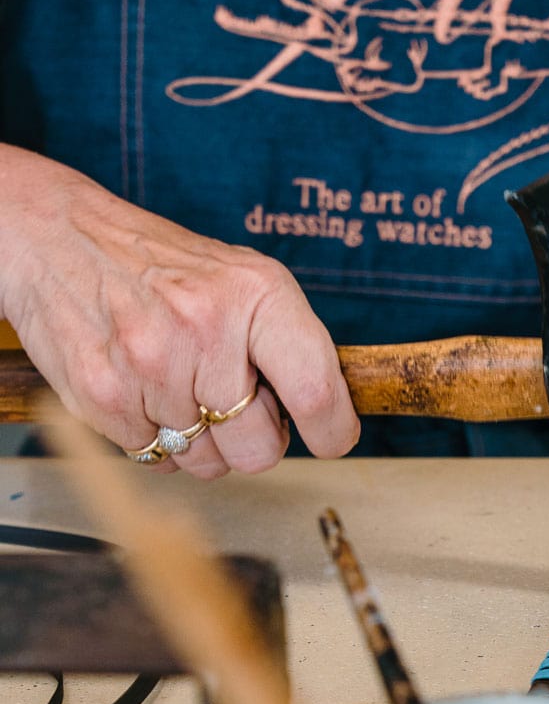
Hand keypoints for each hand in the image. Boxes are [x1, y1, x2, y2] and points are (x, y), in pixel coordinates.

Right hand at [0, 146, 359, 475]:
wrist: (60, 240)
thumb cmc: (168, 269)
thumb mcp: (248, 281)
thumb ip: (293, 344)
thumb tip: (333, 412)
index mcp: (257, 295)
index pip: (316, 391)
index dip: (333, 432)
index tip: (331, 439)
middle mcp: (205, 328)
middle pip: (259, 450)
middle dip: (255, 440)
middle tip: (234, 403)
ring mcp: (150, 365)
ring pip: (207, 463)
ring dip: (202, 441)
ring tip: (182, 385)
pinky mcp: (103, 396)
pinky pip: (156, 459)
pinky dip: (156, 437)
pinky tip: (147, 390)